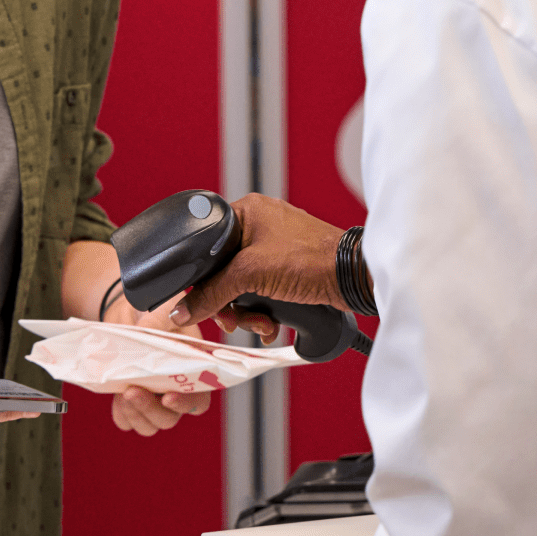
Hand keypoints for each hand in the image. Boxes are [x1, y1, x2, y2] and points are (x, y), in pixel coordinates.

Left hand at [105, 291, 212, 433]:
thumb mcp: (164, 308)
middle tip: (133, 390)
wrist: (130, 313)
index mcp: (193, 369)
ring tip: (123, 391)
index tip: (168, 396)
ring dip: (135, 414)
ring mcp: (153, 399)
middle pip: (170, 418)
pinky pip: (127, 422)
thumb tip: (148, 334)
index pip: (199, 400)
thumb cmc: (156, 309)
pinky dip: (122, 414)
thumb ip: (159, 322)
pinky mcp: (130, 402)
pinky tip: (116, 396)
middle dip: (151, 409)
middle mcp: (175, 389)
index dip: (187, 404)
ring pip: (149, 425)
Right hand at [170, 194, 345, 328]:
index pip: (207, 244)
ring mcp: (276, 248)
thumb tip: (183, 309)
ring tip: (261, 324)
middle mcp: (260, 225)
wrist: (352, 279)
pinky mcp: (290, 268)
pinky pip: (264, 291)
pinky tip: (272, 324)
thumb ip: (212, 292)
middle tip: (231, 320)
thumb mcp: (250, 274)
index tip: (202, 300)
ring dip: (248, 311)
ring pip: (244, 285)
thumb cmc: (311, 259)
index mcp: (247, 211)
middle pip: (224, 270)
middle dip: (228, 302)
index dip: (203, 276)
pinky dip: (265, 310)